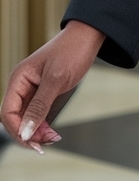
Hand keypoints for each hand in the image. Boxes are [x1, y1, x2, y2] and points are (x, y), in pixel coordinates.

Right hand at [1, 20, 103, 151]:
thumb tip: (25, 132)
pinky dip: (43, 125)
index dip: (17, 130)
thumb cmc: (72, 50)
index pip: (7, 112)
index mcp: (19, 79)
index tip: (33, 142)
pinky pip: (37, 114)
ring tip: (53, 138)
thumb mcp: (56, 79)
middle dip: (28, 133)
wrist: (89, 36)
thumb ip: (39, 106)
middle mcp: (22, 85)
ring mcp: (32, 90)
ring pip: (26, 119)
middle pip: (15, 118)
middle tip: (46, 144)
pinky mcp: (43, 93)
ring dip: (36, 132)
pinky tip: (53, 133)